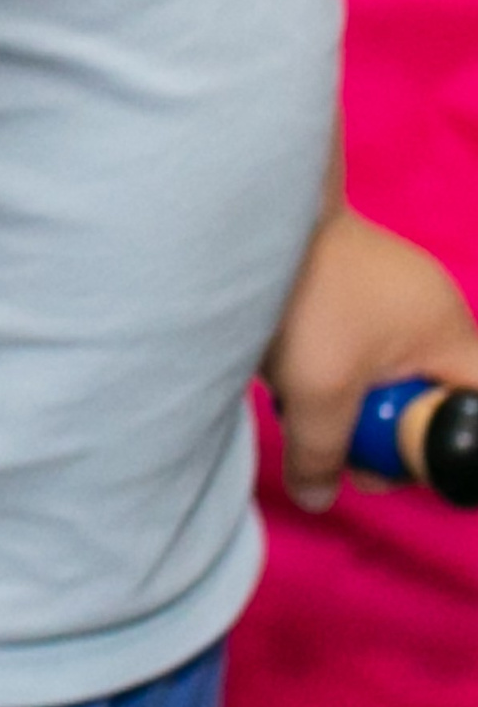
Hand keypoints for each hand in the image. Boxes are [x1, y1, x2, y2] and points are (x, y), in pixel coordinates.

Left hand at [263, 203, 477, 512]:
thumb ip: (322, 454)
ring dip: (348, 399)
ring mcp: (394, 292)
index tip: (398, 459)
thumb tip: (317, 497)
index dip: (445, 447)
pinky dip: (328, 365)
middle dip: (384, 433)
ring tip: (301, 401)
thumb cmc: (305, 297)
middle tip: (340, 453)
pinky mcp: (354, 282)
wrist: (255, 209)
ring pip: (384, 374)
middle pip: (430, 398)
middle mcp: (434, 311)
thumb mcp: (315, 391)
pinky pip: (357, 345)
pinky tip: (289, 368)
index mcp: (451, 333)